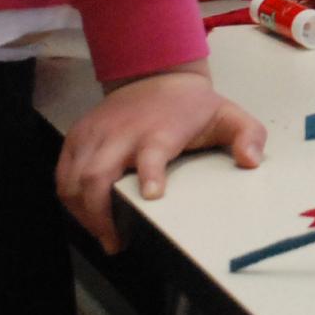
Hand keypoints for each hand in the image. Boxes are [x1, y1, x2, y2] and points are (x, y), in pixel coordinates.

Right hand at [56, 65, 264, 254]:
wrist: (155, 73)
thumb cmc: (191, 105)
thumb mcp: (228, 115)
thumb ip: (249, 135)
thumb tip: (252, 161)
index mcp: (161, 130)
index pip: (152, 152)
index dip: (151, 174)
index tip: (153, 196)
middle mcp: (123, 132)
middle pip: (97, 175)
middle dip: (99, 214)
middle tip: (115, 241)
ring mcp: (96, 134)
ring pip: (73, 180)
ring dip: (83, 213)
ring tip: (103, 233)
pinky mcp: (78, 136)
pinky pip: (62, 174)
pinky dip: (69, 200)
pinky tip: (86, 216)